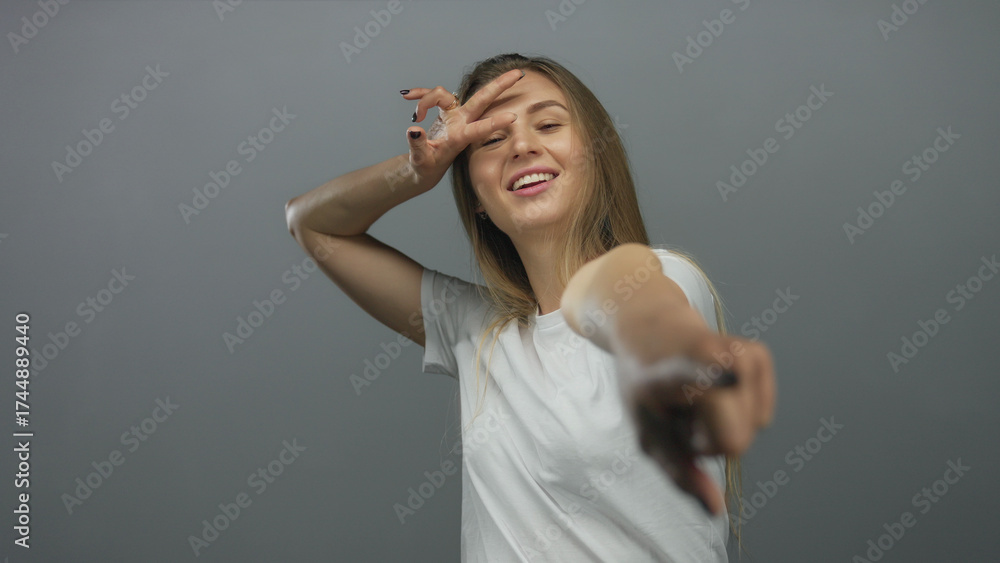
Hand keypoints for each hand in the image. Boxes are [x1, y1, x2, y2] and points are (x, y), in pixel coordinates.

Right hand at [400, 68, 522, 184]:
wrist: (426, 166)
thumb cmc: (426, 166)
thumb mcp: (420, 160)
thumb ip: (417, 145)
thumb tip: (413, 129)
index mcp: (459, 138)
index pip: (479, 129)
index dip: (495, 123)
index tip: (513, 117)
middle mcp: (461, 122)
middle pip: (482, 99)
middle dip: (499, 85)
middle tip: (518, 73)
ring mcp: (454, 114)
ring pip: (444, 94)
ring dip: (426, 99)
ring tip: (415, 115)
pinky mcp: (445, 110)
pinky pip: (432, 95)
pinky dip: (420, 94)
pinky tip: (407, 96)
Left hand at [615, 333, 775, 515]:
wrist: (650, 329)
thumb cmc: (644, 385)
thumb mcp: (648, 432)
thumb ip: (680, 473)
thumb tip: (717, 509)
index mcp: (677, 371)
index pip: (705, 380)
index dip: (718, 384)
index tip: (729, 375)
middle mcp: (715, 356)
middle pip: (735, 441)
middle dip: (710, 441)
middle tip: (684, 415)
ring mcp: (741, 352)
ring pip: (753, 429)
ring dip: (724, 425)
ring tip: (696, 399)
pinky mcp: (759, 354)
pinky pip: (763, 415)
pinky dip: (740, 413)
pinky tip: (714, 390)